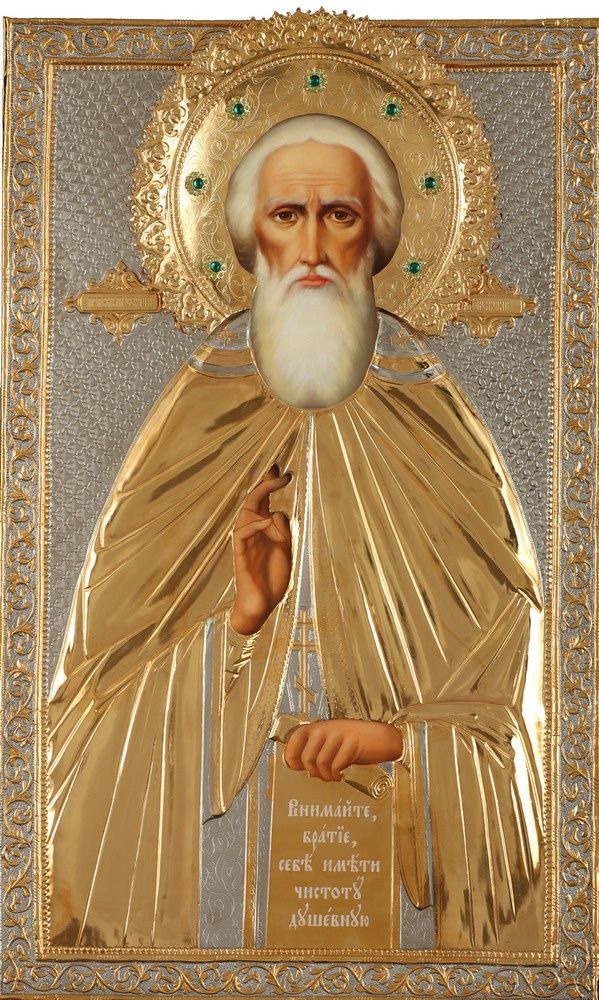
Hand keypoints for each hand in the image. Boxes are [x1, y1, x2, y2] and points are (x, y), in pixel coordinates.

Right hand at [229, 464, 292, 634]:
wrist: (263, 603)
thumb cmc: (273, 576)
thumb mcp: (286, 548)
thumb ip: (284, 530)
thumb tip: (278, 512)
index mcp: (263, 528)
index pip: (264, 501)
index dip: (270, 484)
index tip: (281, 470)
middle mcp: (252, 531)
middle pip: (253, 502)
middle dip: (265, 484)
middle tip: (280, 472)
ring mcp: (246, 542)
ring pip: (246, 513)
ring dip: (260, 497)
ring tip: (275, 484)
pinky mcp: (240, 554)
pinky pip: (242, 534)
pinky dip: (254, 524)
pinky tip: (267, 520)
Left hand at [283, 719, 403, 780]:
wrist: (382, 737)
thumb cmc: (355, 742)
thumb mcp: (332, 741)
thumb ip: (316, 749)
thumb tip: (299, 765)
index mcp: (318, 726)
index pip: (295, 739)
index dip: (292, 756)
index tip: (297, 767)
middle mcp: (326, 728)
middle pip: (307, 756)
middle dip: (312, 772)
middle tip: (320, 775)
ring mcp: (339, 735)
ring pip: (321, 763)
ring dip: (326, 775)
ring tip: (332, 776)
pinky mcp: (351, 744)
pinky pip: (336, 765)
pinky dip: (336, 775)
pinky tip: (340, 775)